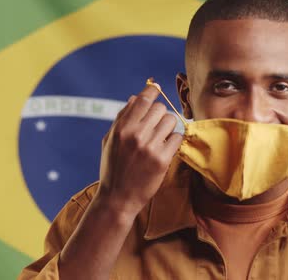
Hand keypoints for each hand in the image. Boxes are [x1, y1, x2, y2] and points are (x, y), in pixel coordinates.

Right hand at [96, 83, 182, 217]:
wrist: (117, 198)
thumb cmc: (112, 168)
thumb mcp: (110, 140)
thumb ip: (122, 118)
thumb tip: (135, 97)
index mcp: (122, 128)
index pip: (142, 100)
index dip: (151, 91)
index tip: (156, 89)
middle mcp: (136, 135)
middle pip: (160, 108)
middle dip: (159, 114)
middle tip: (155, 124)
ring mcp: (150, 147)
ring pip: (171, 121)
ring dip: (168, 126)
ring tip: (161, 136)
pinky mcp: (162, 160)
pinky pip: (177, 138)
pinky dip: (174, 140)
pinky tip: (166, 147)